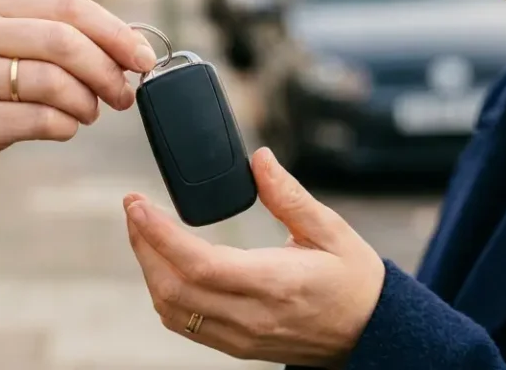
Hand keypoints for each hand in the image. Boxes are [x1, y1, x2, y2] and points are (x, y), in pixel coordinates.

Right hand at [0, 0, 157, 207]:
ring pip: (53, 81)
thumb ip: (63, 40)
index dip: (115, 32)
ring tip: (88, 114)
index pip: (67, 6)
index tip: (144, 58)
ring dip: (87, 103)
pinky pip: (40, 119)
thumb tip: (134, 48)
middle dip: (106, 70)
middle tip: (123, 95)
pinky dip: (65, 126)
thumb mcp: (12, 52)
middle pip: (63, 40)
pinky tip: (63, 128)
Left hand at [124, 148, 384, 367]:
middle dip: (142, 245)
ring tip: (142, 231)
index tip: (137, 203)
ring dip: (148, 269)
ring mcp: (240, 336)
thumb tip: (259, 159)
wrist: (372, 333)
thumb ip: (290, 196)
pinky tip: (163, 264)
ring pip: (172, 309)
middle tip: (133, 208)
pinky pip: (184, 324)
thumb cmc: (355, 280)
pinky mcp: (236, 345)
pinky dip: (164, 292)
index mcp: (275, 283)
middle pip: (173, 287)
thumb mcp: (332, 230)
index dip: (159, 234)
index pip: (199, 264)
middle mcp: (251, 316)